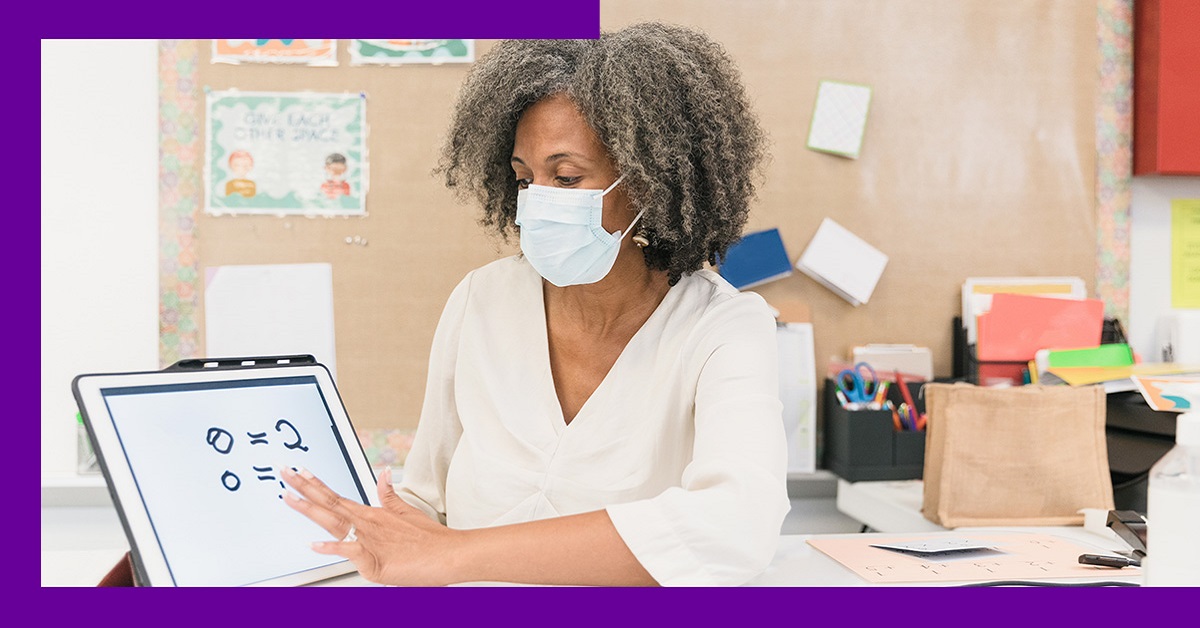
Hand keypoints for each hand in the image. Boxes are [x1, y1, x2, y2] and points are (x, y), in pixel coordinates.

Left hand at [281, 465, 461, 585]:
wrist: (448, 554)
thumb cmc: (430, 539)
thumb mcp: (407, 512)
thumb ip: (390, 495)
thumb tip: (383, 473)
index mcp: (372, 514)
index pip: (337, 497)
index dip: (316, 485)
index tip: (300, 473)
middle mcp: (367, 523)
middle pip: (329, 503)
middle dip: (304, 489)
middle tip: (285, 474)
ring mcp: (369, 539)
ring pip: (332, 522)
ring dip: (309, 509)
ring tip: (290, 497)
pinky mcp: (374, 559)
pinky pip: (348, 552)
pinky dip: (330, 548)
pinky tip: (313, 544)